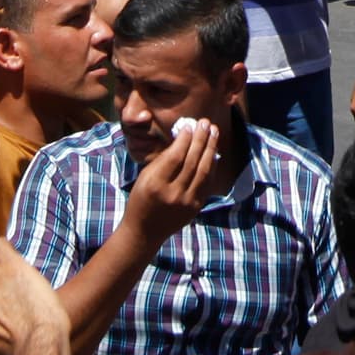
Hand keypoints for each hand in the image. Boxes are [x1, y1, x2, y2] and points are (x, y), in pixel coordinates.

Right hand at [118, 118, 220, 247]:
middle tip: (205, 122)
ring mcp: (186, 202)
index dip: (184, 139)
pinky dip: (211, 166)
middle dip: (200, 139)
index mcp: (156, 184)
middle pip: (192, 161)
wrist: (144, 232)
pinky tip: (213, 152)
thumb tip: (183, 138)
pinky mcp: (195, 207)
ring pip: (203, 170)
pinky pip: (207, 182)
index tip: (190, 125)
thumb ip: (164, 159)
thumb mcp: (145, 177)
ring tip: (214, 132)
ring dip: (210, 149)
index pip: (175, 156)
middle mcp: (173, 193)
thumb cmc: (141, 199)